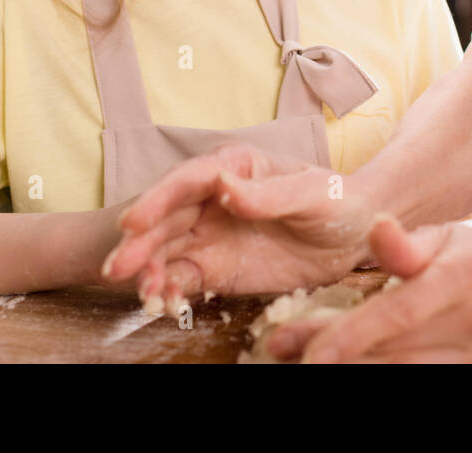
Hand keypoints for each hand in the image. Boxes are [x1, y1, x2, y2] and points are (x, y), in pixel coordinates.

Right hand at [101, 145, 375, 306]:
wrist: (354, 236)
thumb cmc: (337, 201)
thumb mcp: (312, 194)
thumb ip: (268, 193)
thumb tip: (224, 187)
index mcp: (233, 167)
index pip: (187, 180)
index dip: (157, 199)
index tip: (132, 221)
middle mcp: (212, 198)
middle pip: (166, 218)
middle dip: (139, 242)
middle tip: (117, 268)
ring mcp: (209, 234)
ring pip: (166, 250)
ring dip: (148, 270)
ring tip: (140, 294)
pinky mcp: (214, 268)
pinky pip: (182, 279)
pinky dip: (168, 290)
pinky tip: (162, 304)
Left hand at [266, 215, 471, 362]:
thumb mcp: (444, 236)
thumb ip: (404, 245)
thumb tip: (377, 229)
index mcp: (463, 276)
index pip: (396, 312)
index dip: (345, 334)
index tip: (298, 347)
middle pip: (394, 354)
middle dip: (334, 359)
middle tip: (285, 354)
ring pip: (407, 377)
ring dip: (354, 373)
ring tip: (310, 364)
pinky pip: (426, 385)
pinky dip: (385, 377)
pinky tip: (355, 368)